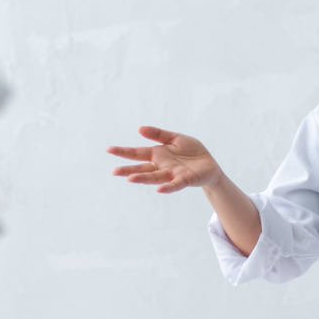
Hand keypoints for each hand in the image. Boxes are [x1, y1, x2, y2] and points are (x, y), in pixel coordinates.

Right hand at [107, 126, 222, 193]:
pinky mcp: (185, 180)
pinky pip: (175, 184)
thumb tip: (139, 128)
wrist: (209, 164)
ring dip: (143, 178)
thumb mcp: (175, 138)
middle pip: (142, 168)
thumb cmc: (191, 152)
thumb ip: (158, 134)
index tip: (109, 149)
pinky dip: (167, 187)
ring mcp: (172, 174)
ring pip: (155, 177)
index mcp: (157, 154)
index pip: (137, 153)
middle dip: (128, 170)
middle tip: (114, 172)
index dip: (124, 152)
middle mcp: (161, 166)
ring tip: (130, 178)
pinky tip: (159, 190)